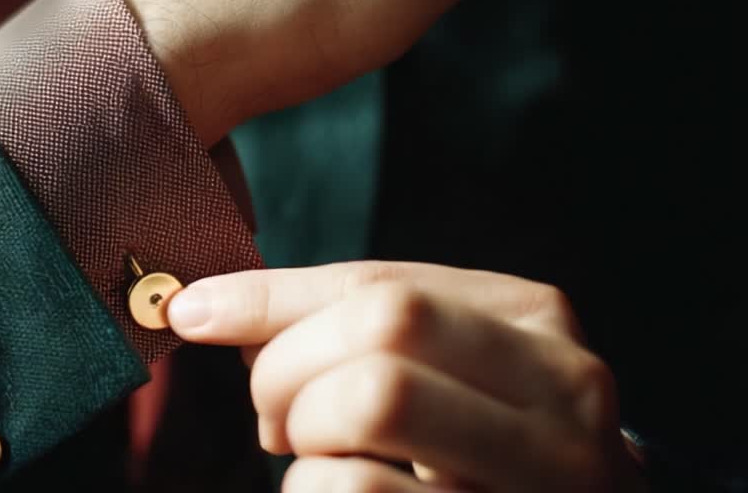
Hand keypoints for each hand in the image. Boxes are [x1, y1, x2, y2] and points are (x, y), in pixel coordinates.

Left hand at [168, 262, 647, 491]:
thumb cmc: (474, 452)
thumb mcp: (434, 371)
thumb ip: (346, 328)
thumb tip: (212, 308)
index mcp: (535, 323)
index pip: (378, 285)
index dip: (268, 297)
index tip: (193, 311)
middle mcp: (563, 391)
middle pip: (381, 328)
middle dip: (289, 366)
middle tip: (272, 416)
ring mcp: (546, 471)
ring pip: (373, 400)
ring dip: (306, 433)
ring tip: (311, 456)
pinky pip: (355, 488)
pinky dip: (313, 488)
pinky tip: (336, 492)